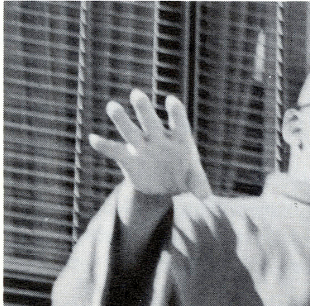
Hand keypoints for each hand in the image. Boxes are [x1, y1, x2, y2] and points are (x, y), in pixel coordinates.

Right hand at [89, 89, 210, 198]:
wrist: (166, 186)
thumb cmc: (185, 175)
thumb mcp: (195, 181)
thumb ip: (199, 184)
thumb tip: (205, 196)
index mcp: (179, 139)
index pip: (178, 121)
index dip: (175, 112)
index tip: (171, 101)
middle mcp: (159, 138)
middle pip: (151, 121)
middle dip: (144, 109)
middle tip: (137, 94)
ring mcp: (142, 147)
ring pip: (131, 130)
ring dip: (121, 119)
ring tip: (112, 106)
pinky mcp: (128, 159)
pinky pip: (115, 151)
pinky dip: (104, 146)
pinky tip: (94, 139)